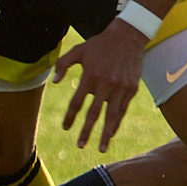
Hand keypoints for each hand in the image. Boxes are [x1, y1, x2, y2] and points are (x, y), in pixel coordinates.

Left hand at [53, 19, 146, 151]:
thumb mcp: (79, 50)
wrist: (128, 36)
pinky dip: (117, 122)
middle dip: (86, 131)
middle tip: (80, 146)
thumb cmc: (100, 44)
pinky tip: (112, 132)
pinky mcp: (131, 88)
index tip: (65, 128)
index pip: (77, 102)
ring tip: (101, 148)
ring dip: (106, 133)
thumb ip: (63, 64)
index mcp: (90, 75)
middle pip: (94, 113)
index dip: (70, 116)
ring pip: (112, 115)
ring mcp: (120, 87)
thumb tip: (55, 82)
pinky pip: (123, 109)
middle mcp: (106, 83)